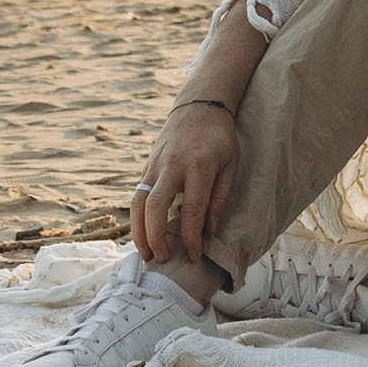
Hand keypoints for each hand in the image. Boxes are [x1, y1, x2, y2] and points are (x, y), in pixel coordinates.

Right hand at [131, 97, 241, 275]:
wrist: (199, 106)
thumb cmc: (219, 139)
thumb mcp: (230, 166)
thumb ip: (219, 199)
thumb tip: (208, 232)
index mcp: (199, 166)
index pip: (192, 209)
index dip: (191, 237)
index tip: (193, 256)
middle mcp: (172, 165)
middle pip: (155, 206)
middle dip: (155, 236)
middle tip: (161, 259)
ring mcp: (155, 164)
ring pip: (137, 202)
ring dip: (138, 231)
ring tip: (145, 253)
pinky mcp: (146, 166)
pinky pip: (137, 195)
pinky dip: (136, 218)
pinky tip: (142, 235)